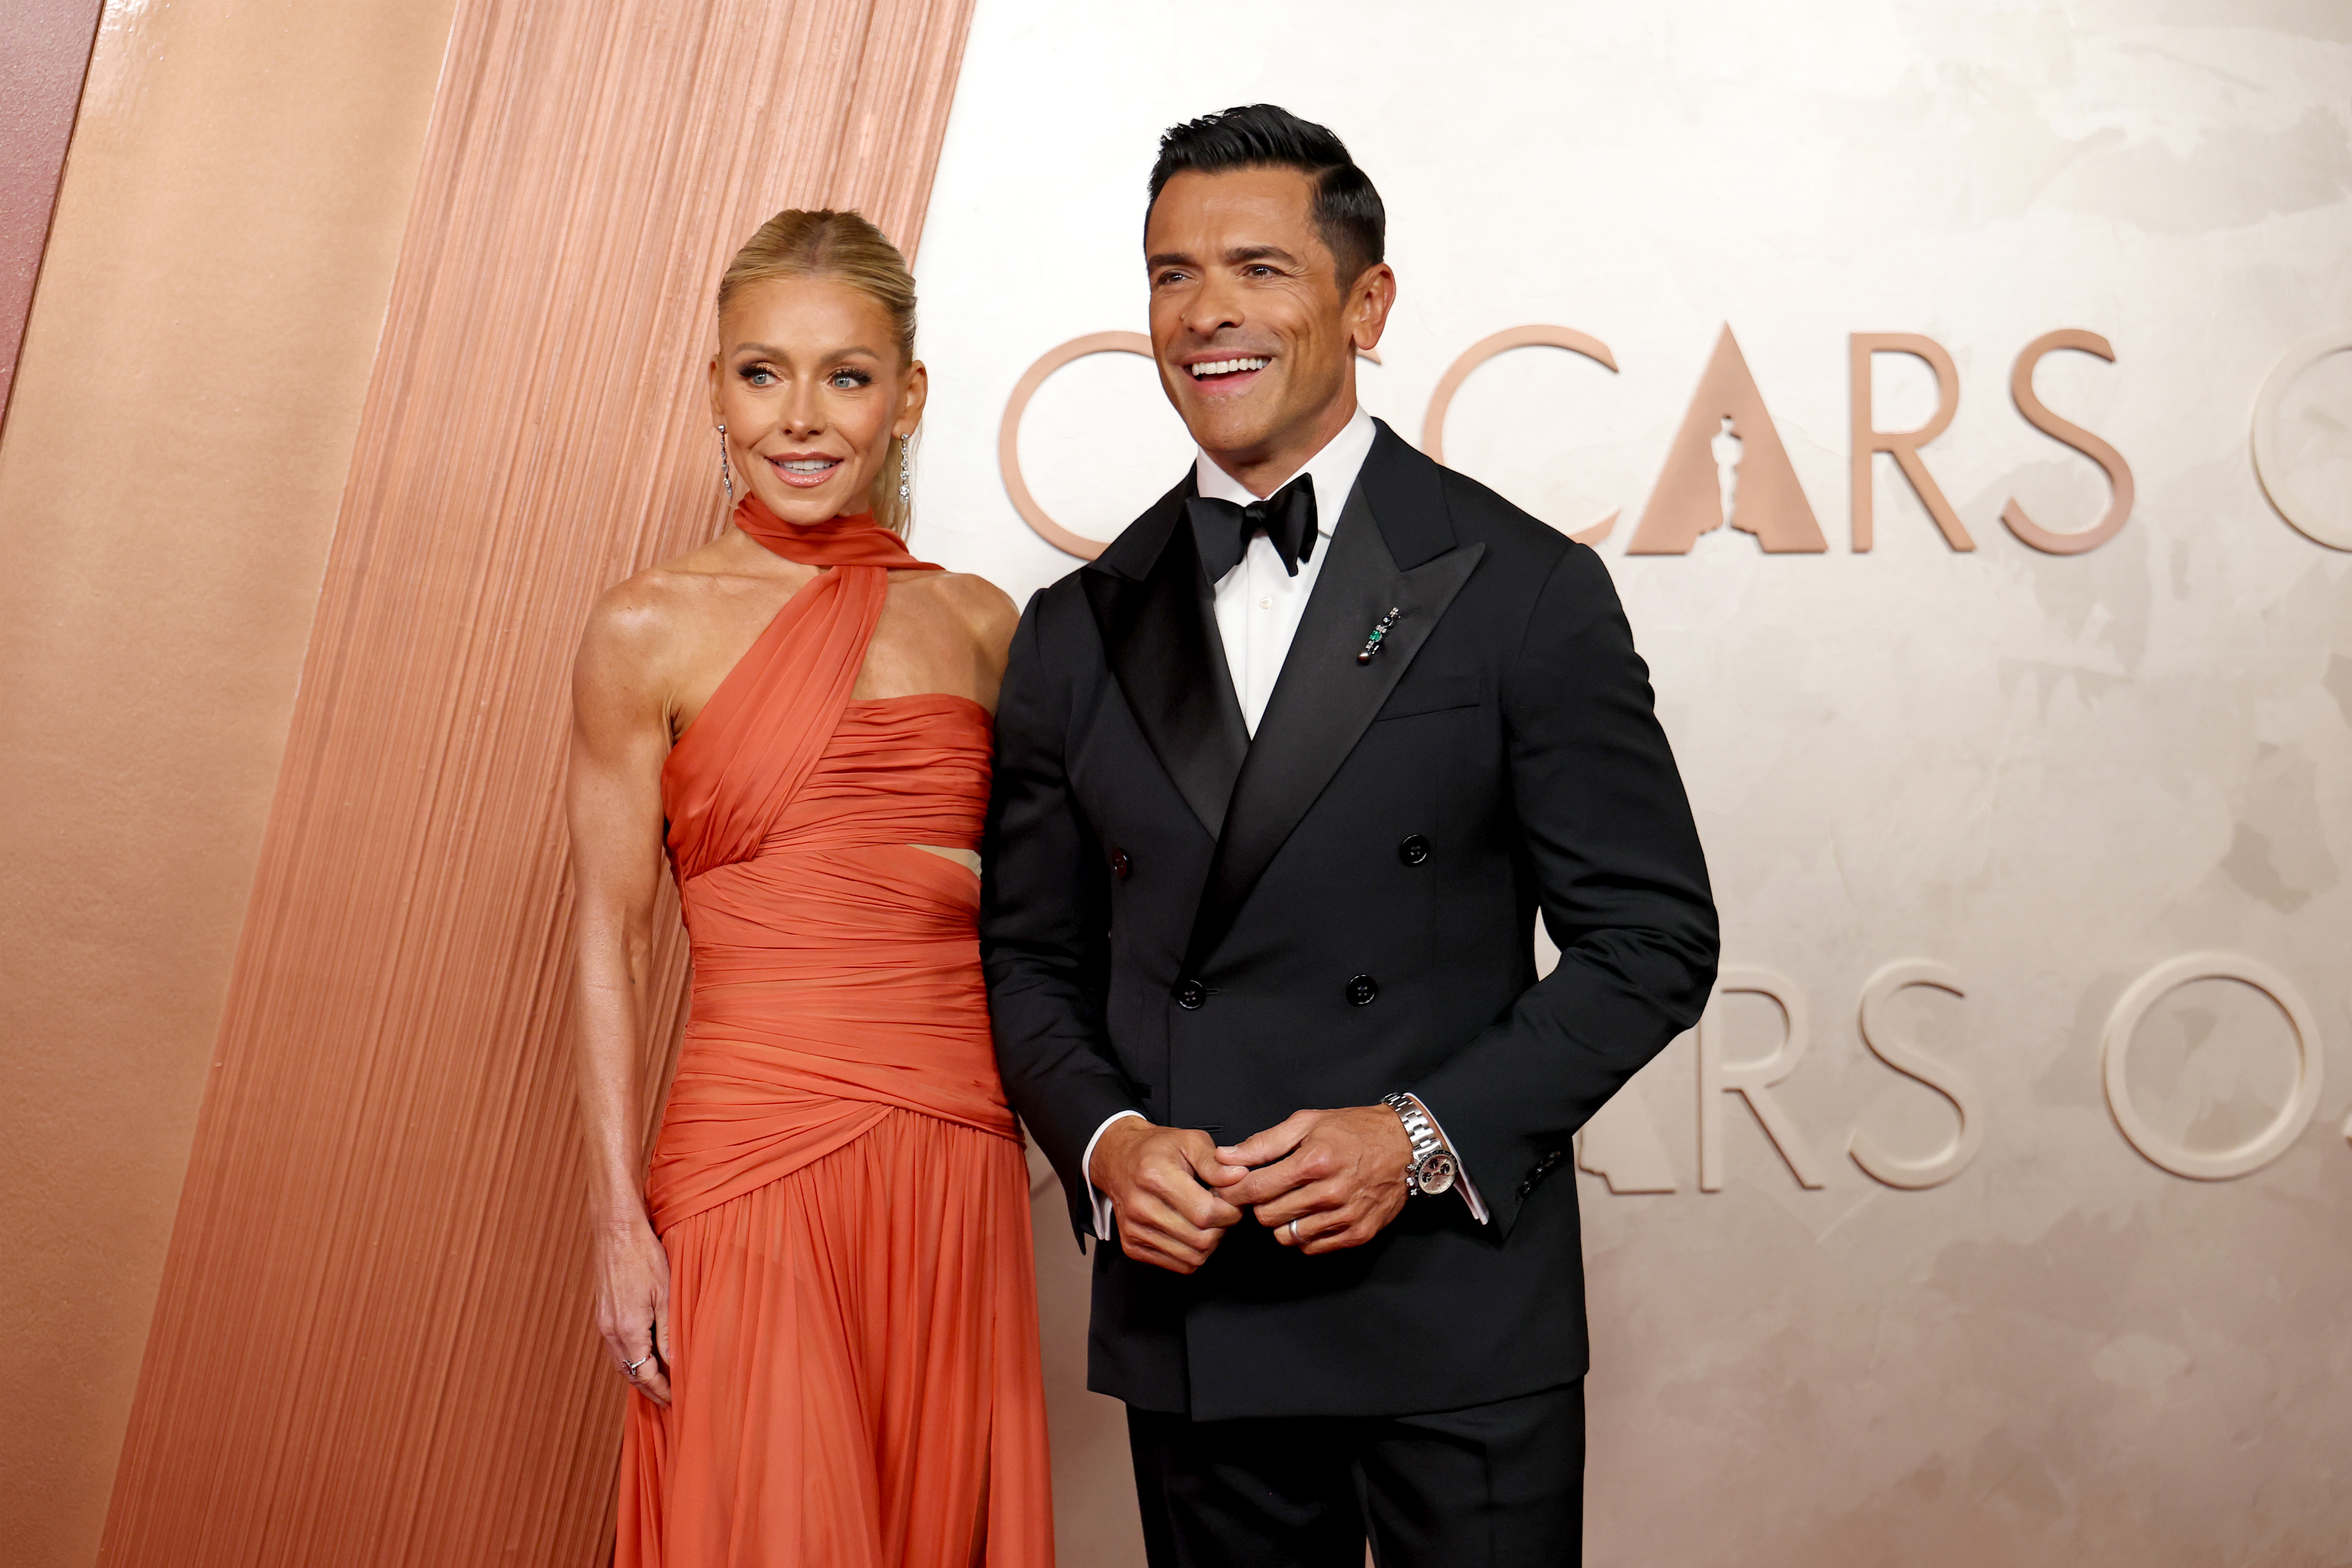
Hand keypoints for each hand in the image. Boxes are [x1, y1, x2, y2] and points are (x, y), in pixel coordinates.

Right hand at [593, 1215, 673, 1405]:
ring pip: (621, 1362)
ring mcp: (603, 1324)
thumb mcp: (666, 1295)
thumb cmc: (645, 1256)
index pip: (645, 1375)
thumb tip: (676, 1365)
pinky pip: (617, 1348)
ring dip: (639, 1376)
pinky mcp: (602, 1314)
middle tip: (670, 1401)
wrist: (616, 1231)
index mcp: (628, 1330)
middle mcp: (611, 1332)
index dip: (662, 1391)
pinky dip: (631, 1359)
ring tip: (661, 1384)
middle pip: (630, 1374)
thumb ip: (669, 1334)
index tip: (677, 1401)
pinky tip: (646, 1357)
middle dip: (650, 1390)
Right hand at [1089, 1118, 1249, 1273]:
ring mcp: (1134, 1231)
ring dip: (1210, 1242)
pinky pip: (1179, 1265)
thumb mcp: (1190, 1141)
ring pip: (1192, 1257)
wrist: (1118, 1160)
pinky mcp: (1132, 1247)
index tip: (1233, 1200)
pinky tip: (1192, 1230)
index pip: (1206, 1213)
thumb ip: (1215, 1162)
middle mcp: (1140, 1207)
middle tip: (1222, 1209)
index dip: (1230, 1211)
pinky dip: (1194, 1253)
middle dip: (1223, 1227)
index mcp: (1154, 1176)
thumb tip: (1239, 1177)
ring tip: (1208, 1219)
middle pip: (1201, 1239)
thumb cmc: (1156, 1150)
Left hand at [1219, 1106, 1413, 1254]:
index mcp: (1314, 1162)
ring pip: (1287, 1236)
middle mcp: (1329, 1193)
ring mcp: (1345, 1217)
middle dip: (1260, 1204)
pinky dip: (1304, 1234)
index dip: (1235, 1191)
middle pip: (1267, 1216)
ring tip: (1292, 1201)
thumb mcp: (1307, 1123)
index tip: (1231, 1188)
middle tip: (1268, 1191)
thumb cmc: (1353, 1131)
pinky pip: (1311, 1247)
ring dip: (1282, 1221)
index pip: (1256, 1189)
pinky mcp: (1357, 1234)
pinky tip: (1311, 1214)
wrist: (1404, 1146)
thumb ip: (1263, 1143)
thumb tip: (1225, 1157)